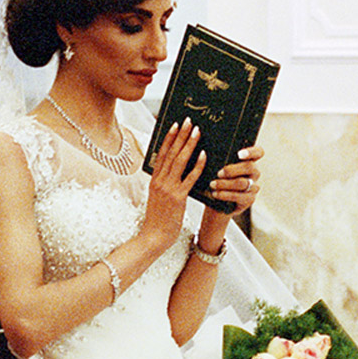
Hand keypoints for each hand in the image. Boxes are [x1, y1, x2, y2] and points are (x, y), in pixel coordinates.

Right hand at [141, 119, 205, 251]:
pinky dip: (197, 165)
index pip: (161, 153)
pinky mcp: (178, 198)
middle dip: (181, 135)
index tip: (175, 125)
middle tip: (189, 121)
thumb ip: (164, 184)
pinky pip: (189, 178)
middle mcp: (159, 181)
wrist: (154, 237)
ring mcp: (168, 188)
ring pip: (179, 161)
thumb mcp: (158, 197)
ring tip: (197, 131)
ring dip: (189, 144)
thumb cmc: (158, 219)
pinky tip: (204, 155)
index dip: (169, 138)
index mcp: (154, 179)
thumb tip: (172, 171)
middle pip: (171, 153)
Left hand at [202, 142, 260, 217]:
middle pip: (250, 167)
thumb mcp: (217, 168)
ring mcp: (253, 186)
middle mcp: (254, 173)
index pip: (258, 152)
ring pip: (243, 182)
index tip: (239, 154)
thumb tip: (206, 151)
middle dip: (232, 170)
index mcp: (248, 161)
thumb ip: (219, 160)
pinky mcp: (249, 199)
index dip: (251, 152)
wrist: (216, 204)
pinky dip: (225, 194)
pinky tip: (215, 194)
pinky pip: (239, 196)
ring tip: (212, 184)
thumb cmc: (216, 181)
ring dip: (225, 183)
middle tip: (218, 173)